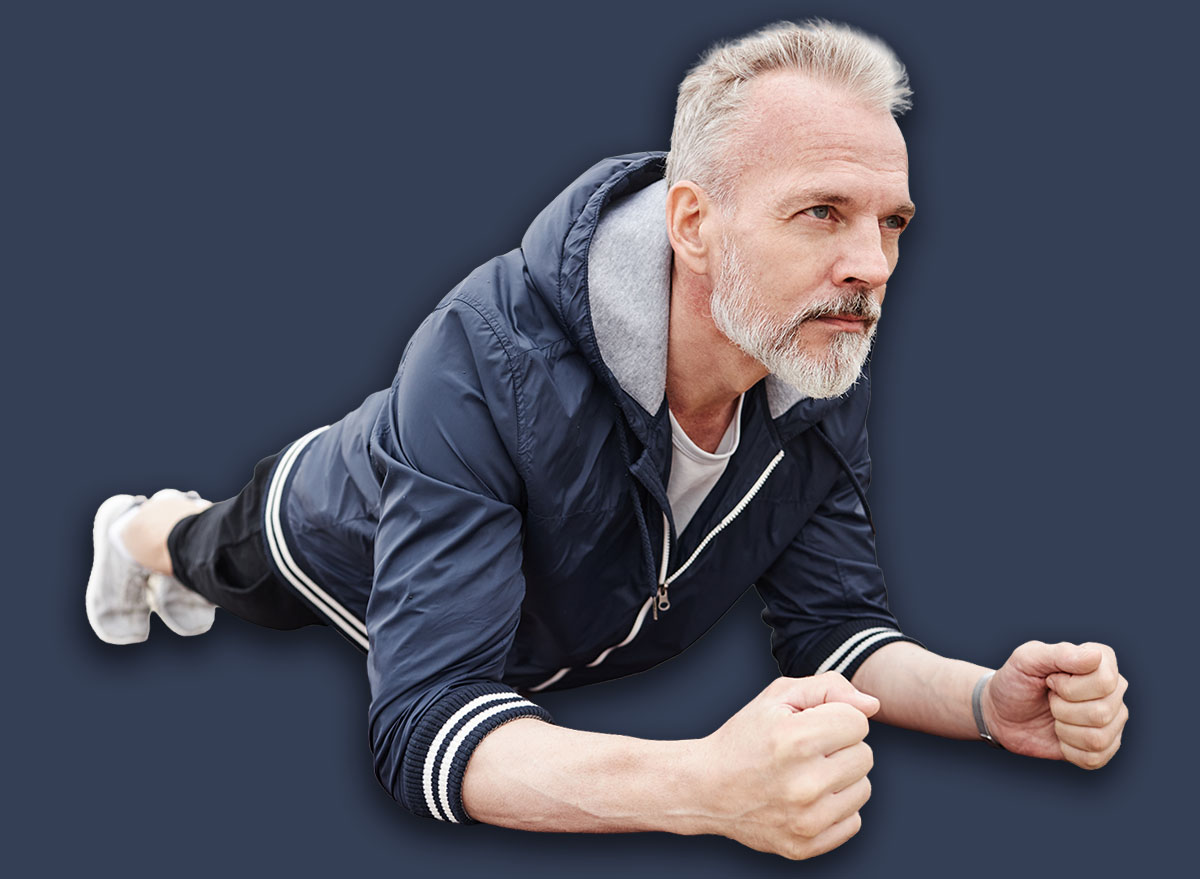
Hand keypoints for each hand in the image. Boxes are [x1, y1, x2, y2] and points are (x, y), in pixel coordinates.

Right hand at [697, 673, 878, 859]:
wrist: (706, 787)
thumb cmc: (744, 738)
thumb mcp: (777, 696)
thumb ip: (828, 688)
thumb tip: (872, 705)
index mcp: (796, 740)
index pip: (859, 722)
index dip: (836, 718)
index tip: (811, 725)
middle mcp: (804, 783)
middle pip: (865, 755)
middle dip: (840, 747)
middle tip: (806, 751)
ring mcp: (806, 820)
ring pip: (863, 789)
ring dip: (841, 778)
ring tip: (807, 774)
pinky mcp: (805, 846)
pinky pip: (853, 822)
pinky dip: (835, 808)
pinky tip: (808, 799)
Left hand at [983, 641, 1127, 768]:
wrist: (1002, 714)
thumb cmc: (1016, 681)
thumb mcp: (1026, 660)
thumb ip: (1059, 653)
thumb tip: (1095, 656)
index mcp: (1101, 661)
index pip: (1105, 682)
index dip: (1069, 687)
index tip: (1050, 680)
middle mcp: (1114, 690)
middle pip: (1102, 712)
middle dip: (1062, 709)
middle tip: (1049, 699)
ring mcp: (1112, 719)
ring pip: (1098, 738)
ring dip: (1064, 730)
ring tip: (1054, 716)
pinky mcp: (1104, 746)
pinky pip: (1095, 758)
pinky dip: (1068, 750)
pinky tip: (1060, 736)